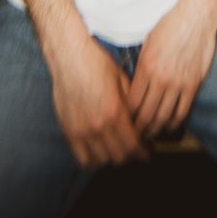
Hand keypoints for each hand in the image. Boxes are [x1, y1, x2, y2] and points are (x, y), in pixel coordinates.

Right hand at [50, 32, 147, 166]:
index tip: (147, 151)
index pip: (133, 145)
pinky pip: (82, 158)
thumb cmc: (97, 64)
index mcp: (115, 113)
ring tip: (118, 150)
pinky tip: (100, 152)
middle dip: (131, 156)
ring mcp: (82, 131)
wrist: (70, 56)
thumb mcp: (122, 80)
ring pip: (102, 161)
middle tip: (135, 150)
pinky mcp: (69, 132)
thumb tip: (141, 121)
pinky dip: (93, 160)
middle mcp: (98, 126)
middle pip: (119, 157)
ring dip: (113, 158)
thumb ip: (132, 104)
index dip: (143, 152)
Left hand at [126, 0, 216, 143]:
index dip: (126, 119)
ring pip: (163, 118)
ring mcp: (178, 83)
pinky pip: (182, 112)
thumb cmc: (170, 25)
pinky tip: (169, 127)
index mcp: (146, 68)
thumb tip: (133, 86)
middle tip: (134, 138)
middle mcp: (160, 78)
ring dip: (155, 130)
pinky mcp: (193, 84)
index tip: (123, 124)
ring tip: (150, 136)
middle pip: (145, 115)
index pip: (131, 104)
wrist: (196, 16)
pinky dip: (174, 124)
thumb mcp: (148, 44)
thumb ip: (141, 67)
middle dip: (138, 131)